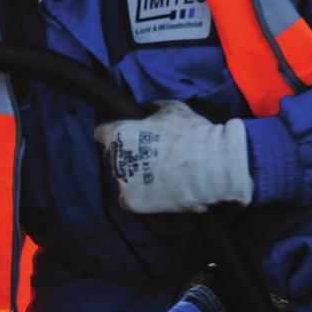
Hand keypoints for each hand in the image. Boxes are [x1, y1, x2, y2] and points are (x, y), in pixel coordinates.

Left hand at [95, 100, 252, 214]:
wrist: (210, 166)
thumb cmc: (192, 133)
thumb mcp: (171, 108)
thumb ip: (152, 109)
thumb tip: (146, 111)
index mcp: (119, 133)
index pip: (101, 132)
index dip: (112, 132)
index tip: (123, 135)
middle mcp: (115, 159)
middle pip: (113, 156)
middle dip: (126, 154)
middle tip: (149, 155)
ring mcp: (122, 183)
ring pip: (120, 178)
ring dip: (132, 176)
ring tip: (156, 174)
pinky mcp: (132, 203)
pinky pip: (127, 199)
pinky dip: (137, 195)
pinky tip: (153, 190)